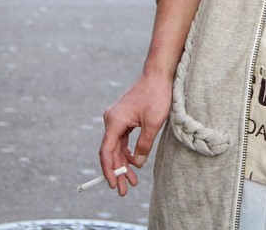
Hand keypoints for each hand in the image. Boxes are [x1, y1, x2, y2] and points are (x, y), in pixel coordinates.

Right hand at [99, 71, 173, 194]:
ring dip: (123, 163)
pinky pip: (122, 138)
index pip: (106, 152)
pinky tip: (133, 162)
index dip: (109, 170)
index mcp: (115, 121)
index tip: (114, 185)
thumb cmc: (156, 95)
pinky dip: (126, 150)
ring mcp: (118, 117)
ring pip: (117, 146)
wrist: (159, 74)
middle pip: (111, 151)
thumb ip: (143, 146)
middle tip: (125, 190)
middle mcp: (112, 119)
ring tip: (132, 180)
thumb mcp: (153, 124)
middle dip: (118, 171)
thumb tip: (136, 164)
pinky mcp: (124, 116)